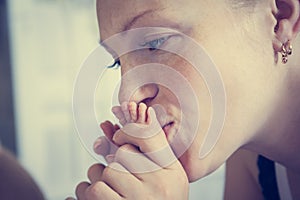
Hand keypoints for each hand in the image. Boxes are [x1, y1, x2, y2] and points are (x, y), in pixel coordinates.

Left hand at [73, 102, 188, 199]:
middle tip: (117, 175)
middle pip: (123, 154)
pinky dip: (87, 191)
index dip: (129, 131)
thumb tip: (108, 126)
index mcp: (171, 172)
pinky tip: (97, 197)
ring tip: (107, 188)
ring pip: (105, 171)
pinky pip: (93, 190)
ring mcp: (138, 199)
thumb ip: (144, 151)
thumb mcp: (162, 176)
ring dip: (99, 177)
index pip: (148, 136)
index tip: (118, 137)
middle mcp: (158, 186)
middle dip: (115, 162)